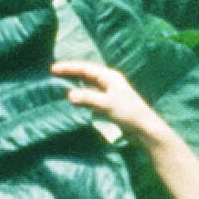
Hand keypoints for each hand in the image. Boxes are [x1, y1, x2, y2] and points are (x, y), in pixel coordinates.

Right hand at [51, 60, 172, 144]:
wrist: (144, 130)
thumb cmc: (129, 113)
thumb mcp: (107, 104)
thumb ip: (88, 98)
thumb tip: (70, 95)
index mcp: (110, 77)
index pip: (86, 69)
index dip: (69, 68)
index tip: (53, 69)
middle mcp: (109, 82)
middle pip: (86, 74)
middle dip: (70, 73)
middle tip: (53, 73)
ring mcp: (109, 93)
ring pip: (88, 85)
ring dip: (75, 84)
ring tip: (60, 85)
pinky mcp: (109, 105)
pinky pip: (91, 96)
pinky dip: (81, 96)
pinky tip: (74, 101)